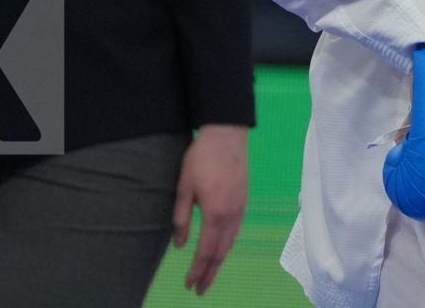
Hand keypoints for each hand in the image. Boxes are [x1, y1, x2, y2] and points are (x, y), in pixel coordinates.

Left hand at [171, 124, 248, 294]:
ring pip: (231, 243)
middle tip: (199, 290)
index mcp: (215, 214)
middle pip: (221, 252)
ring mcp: (241, 208)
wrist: (227, 135)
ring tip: (209, 275)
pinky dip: (228, 246)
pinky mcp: (244, 201)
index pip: (206, 251)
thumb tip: (180, 244)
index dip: (197, 270)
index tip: (189, 285)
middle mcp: (231, 215)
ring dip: (220, 262)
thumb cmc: (201, 158)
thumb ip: (182, 217)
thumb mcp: (184, 187)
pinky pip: (236, 231)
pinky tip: (222, 249)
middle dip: (210, 273)